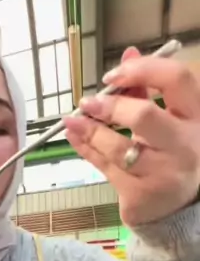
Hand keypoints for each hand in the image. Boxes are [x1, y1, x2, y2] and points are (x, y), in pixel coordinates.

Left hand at [64, 47, 199, 225]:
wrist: (175, 207)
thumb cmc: (169, 154)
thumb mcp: (167, 119)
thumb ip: (147, 89)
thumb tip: (129, 53)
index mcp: (196, 117)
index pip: (177, 79)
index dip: (142, 69)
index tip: (113, 75)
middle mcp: (185, 145)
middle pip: (144, 115)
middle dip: (110, 106)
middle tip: (88, 102)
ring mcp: (164, 173)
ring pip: (118, 147)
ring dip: (90, 130)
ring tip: (74, 120)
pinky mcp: (141, 195)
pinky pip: (106, 167)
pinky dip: (85, 148)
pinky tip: (75, 135)